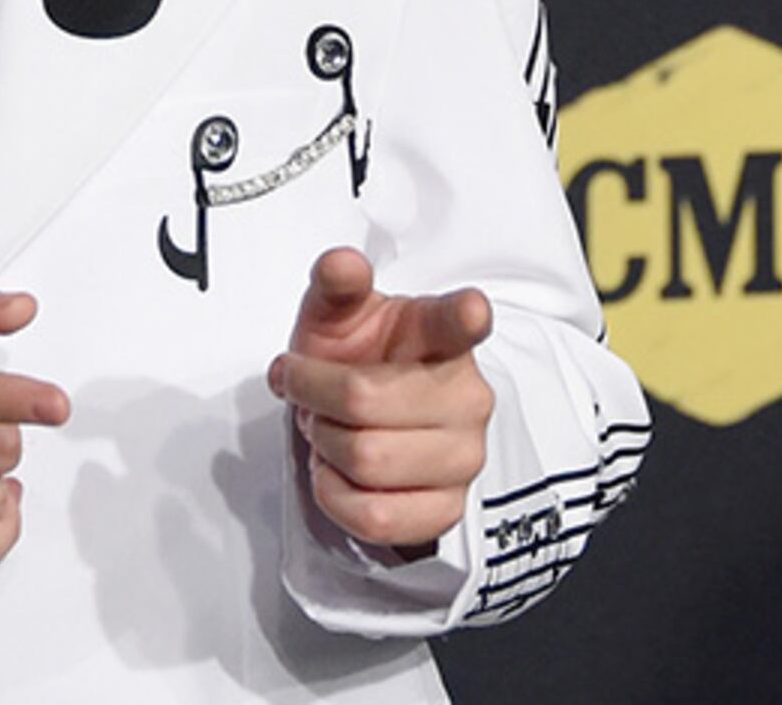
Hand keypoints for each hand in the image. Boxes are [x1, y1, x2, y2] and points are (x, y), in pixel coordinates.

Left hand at [267, 247, 493, 554]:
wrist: (359, 420)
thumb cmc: (356, 361)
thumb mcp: (337, 315)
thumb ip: (336, 284)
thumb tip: (341, 265)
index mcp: (442, 334)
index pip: (460, 321)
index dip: (466, 316)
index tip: (469, 311)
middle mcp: (467, 394)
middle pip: (365, 400)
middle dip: (316, 400)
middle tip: (312, 396)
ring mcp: (465, 454)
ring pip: (368, 461)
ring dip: (326, 449)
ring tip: (329, 433)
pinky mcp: (449, 507)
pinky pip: (376, 516)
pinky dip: (337, 498)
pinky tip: (340, 475)